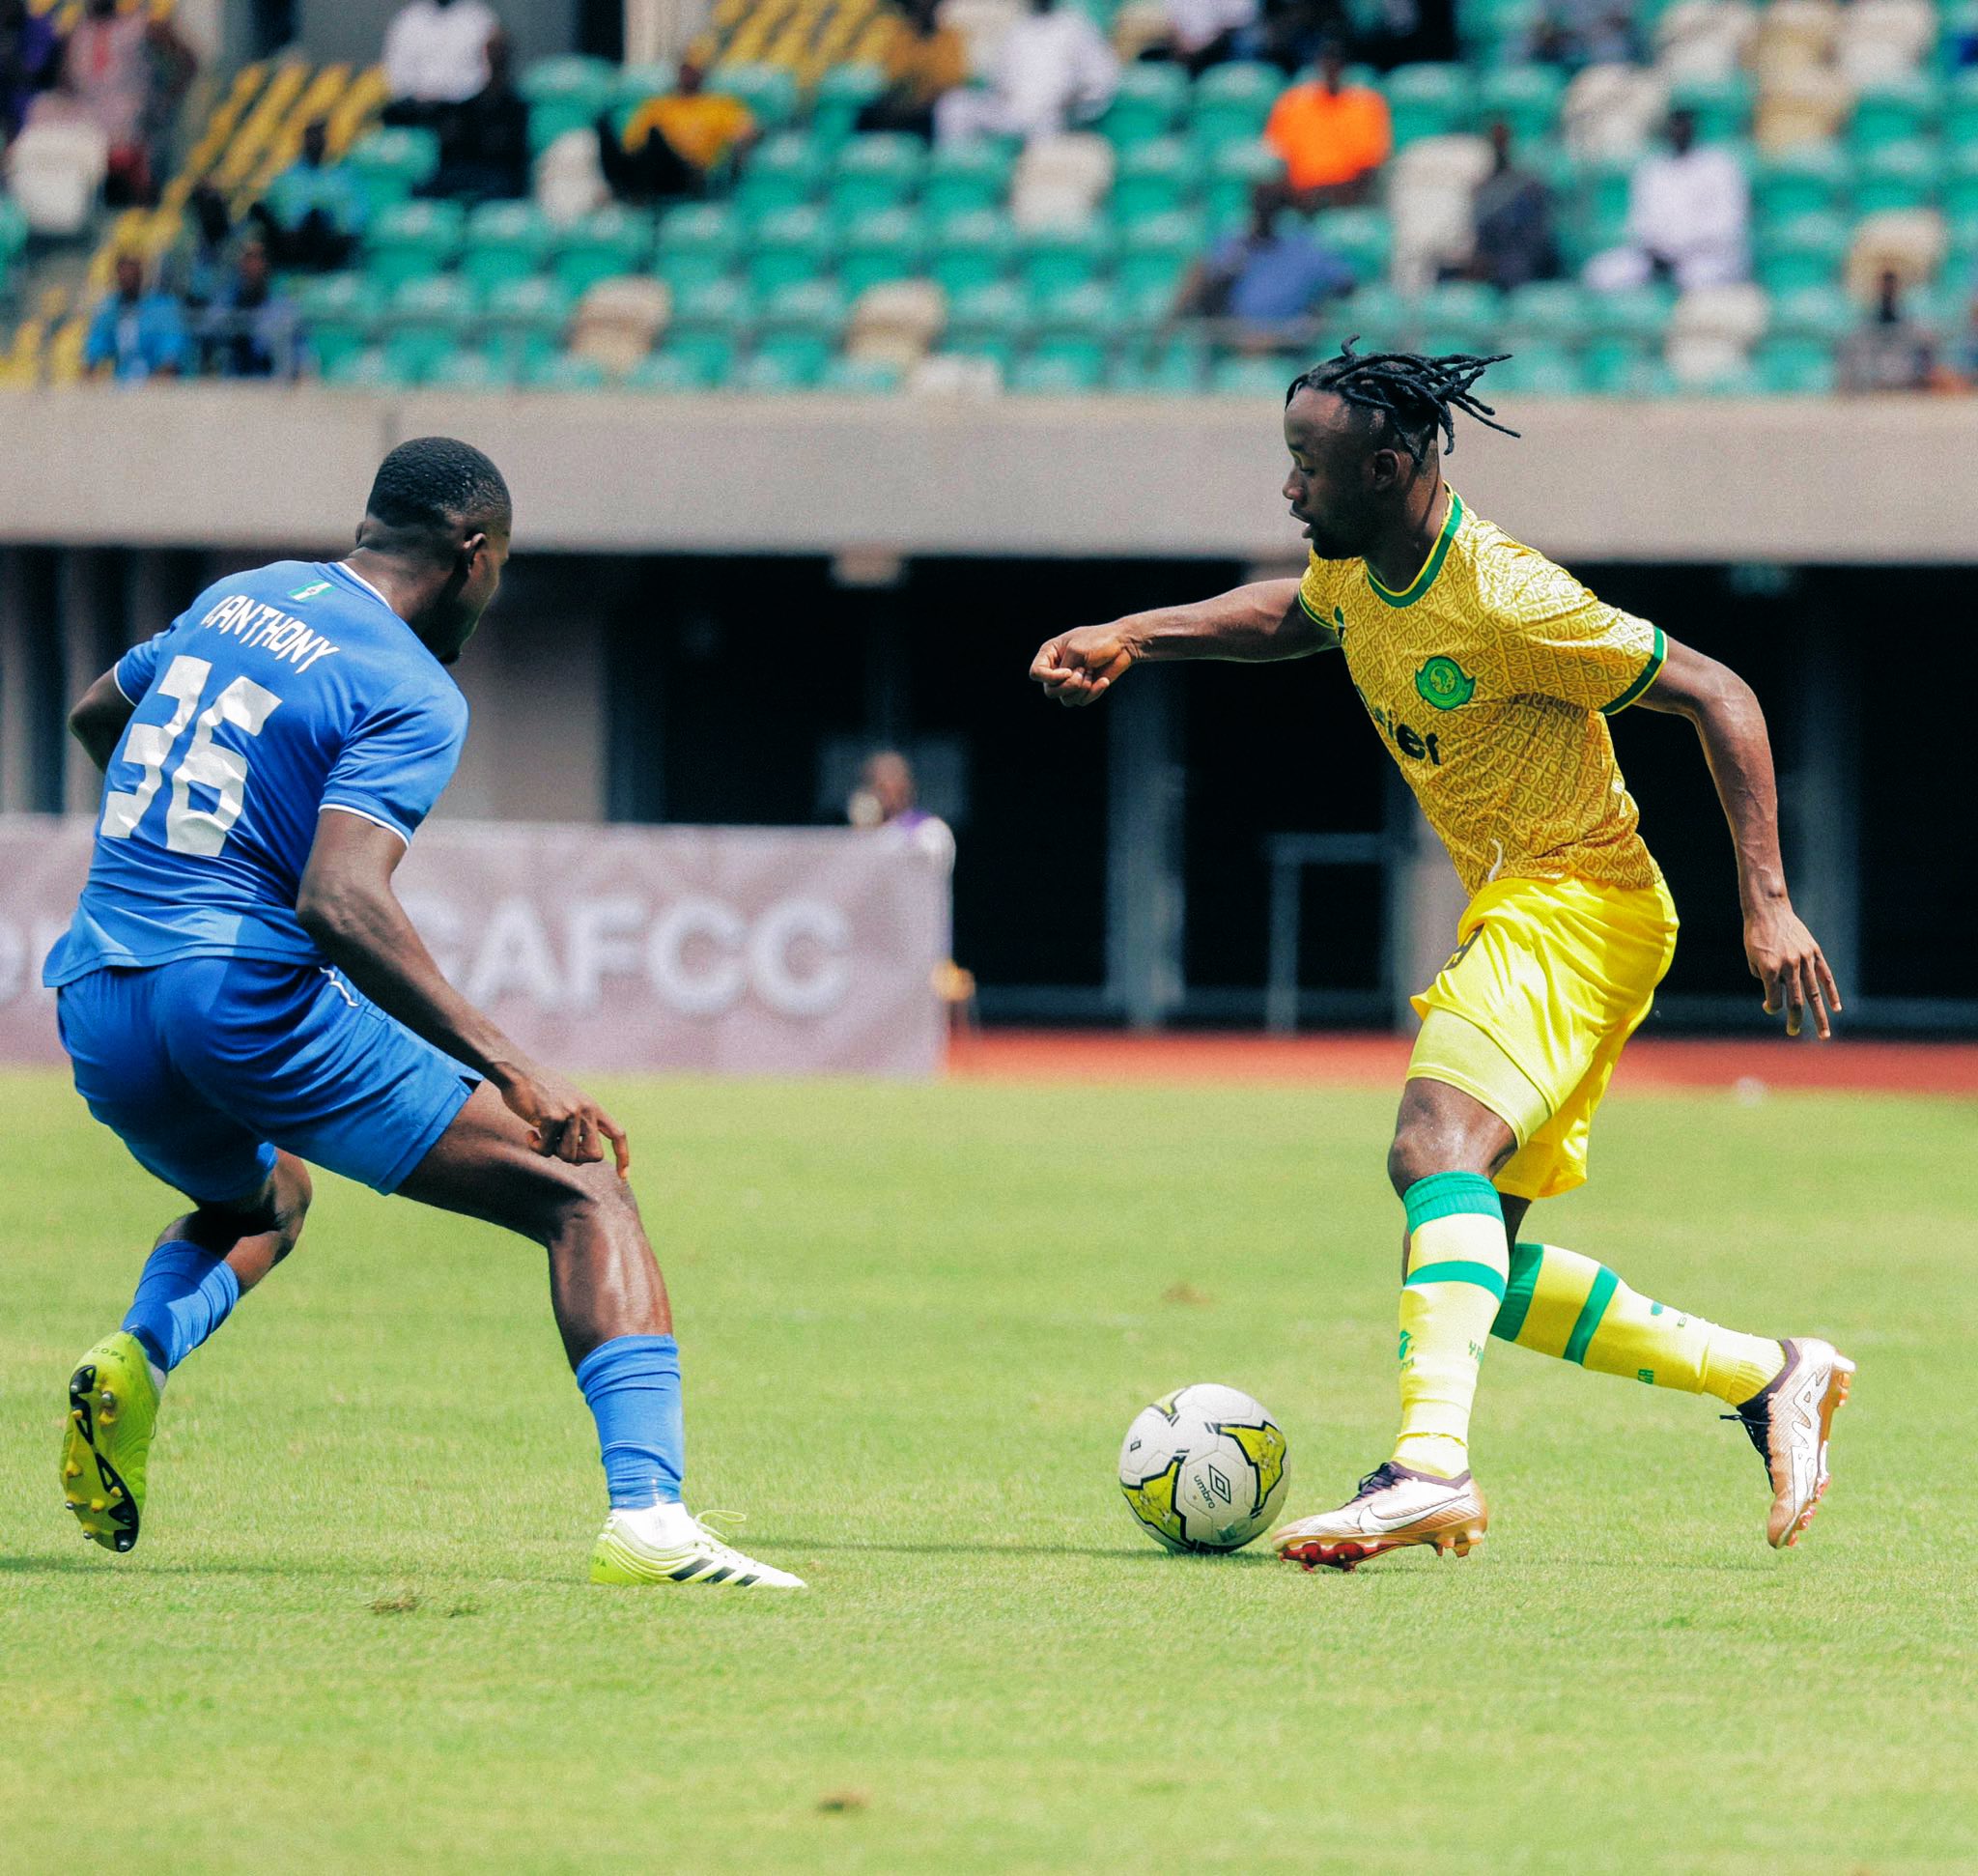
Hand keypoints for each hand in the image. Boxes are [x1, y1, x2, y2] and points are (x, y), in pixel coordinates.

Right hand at [492, 1059, 630, 1175]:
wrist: (517, 1072)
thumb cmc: (539, 1093)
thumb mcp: (565, 1108)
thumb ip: (576, 1131)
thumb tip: (578, 1163)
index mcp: (593, 1107)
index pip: (617, 1134)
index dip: (623, 1156)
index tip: (624, 1176)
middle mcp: (586, 1110)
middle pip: (595, 1155)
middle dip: (577, 1160)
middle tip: (557, 1148)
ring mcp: (571, 1113)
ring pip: (569, 1156)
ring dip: (552, 1151)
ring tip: (540, 1135)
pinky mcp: (552, 1118)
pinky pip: (546, 1150)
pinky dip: (535, 1147)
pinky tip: (529, 1132)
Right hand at [1029, 621, 1139, 706]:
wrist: (1124, 645)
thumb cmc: (1100, 641)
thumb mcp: (1077, 650)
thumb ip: (1063, 670)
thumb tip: (1062, 689)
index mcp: (1050, 653)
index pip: (1036, 673)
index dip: (1050, 677)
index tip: (1068, 671)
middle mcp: (1056, 668)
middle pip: (1050, 691)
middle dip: (1069, 685)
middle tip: (1083, 672)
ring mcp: (1070, 680)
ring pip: (1065, 699)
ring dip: (1082, 688)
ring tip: (1092, 673)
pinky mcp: (1083, 690)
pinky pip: (1081, 701)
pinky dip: (1093, 692)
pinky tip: (1104, 680)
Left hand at [1744, 901, 1841, 1039]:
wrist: (1769, 910)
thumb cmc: (1755, 935)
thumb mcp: (1753, 958)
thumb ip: (1765, 978)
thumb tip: (1777, 995)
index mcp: (1770, 969)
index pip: (1775, 999)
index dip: (1772, 1007)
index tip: (1768, 1006)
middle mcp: (1789, 966)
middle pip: (1796, 1001)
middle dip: (1795, 1020)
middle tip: (1793, 1032)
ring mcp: (1804, 959)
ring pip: (1814, 993)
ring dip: (1819, 1016)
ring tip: (1823, 1034)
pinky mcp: (1814, 952)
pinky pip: (1825, 976)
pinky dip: (1831, 993)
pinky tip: (1836, 1009)